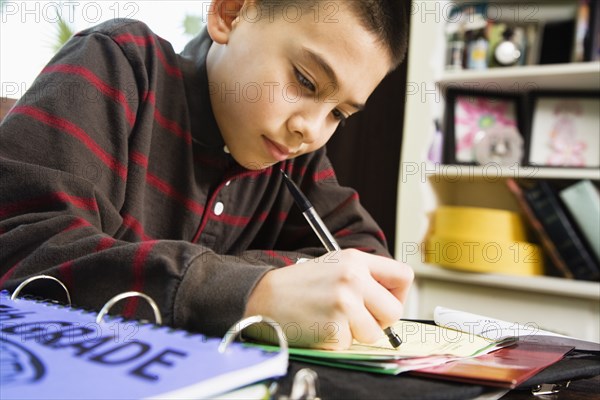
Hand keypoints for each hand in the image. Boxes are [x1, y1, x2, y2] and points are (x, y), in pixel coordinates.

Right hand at [243, 249, 413, 349]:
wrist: (263, 296)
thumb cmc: (299, 284)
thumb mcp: (334, 265)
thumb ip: (365, 277)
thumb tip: (392, 301)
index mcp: (356, 260)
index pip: (403, 276)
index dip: (398, 294)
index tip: (384, 302)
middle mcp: (353, 279)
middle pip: (394, 311)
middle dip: (380, 321)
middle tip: (357, 318)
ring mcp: (344, 304)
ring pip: (375, 333)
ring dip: (356, 333)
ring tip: (333, 320)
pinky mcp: (334, 328)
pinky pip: (350, 344)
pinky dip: (337, 342)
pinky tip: (320, 327)